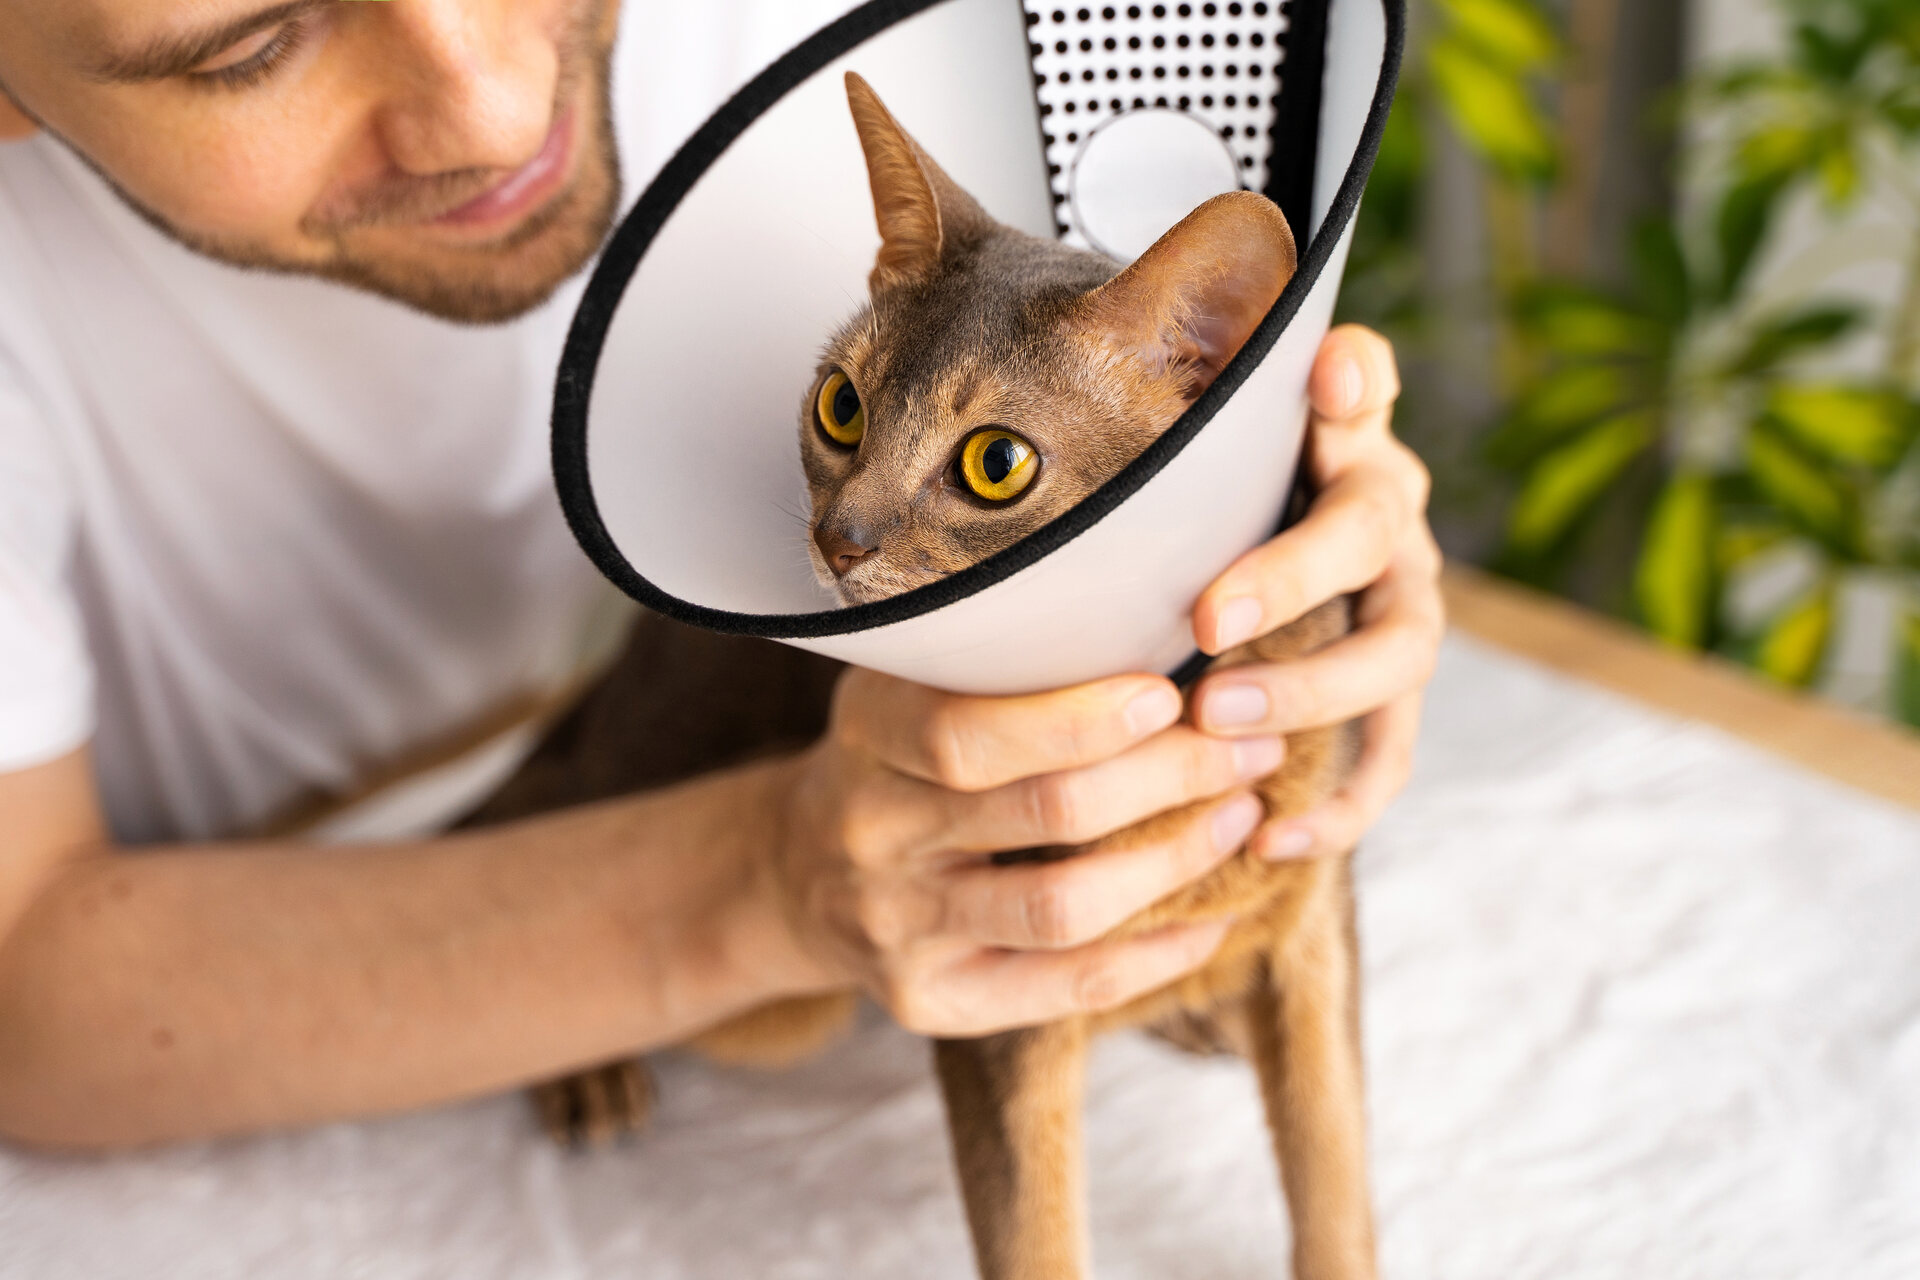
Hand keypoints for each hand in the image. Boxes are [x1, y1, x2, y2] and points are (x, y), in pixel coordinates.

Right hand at [762, 669, 1285, 1036]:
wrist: (796, 875)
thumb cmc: (895, 757)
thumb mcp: (909, 686)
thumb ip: (996, 663)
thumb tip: (1159, 617)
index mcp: (865, 736)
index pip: (967, 732)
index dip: (1080, 718)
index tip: (1172, 693)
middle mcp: (871, 835)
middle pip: (1040, 814)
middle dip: (1167, 778)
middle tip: (1250, 748)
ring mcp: (896, 928)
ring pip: (1062, 907)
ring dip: (1174, 862)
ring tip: (1240, 819)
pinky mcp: (930, 1001)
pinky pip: (1064, 988)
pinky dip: (1153, 956)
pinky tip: (1211, 919)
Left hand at [1188, 325, 1442, 859]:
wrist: (1247, 593)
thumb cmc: (1209, 506)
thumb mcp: (1205, 448)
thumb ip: (1219, 397)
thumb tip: (1271, 326)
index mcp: (1345, 446)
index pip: (1366, 393)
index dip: (1356, 384)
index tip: (1328, 374)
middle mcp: (1388, 523)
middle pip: (1369, 540)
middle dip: (1291, 581)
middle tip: (1206, 623)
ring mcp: (1401, 615)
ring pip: (1394, 657)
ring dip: (1310, 692)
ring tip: (1221, 720)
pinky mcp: (1392, 702)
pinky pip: (1390, 758)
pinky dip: (1341, 803)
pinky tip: (1272, 841)